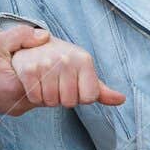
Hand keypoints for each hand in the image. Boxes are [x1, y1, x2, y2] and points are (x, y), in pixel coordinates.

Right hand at [0, 25, 51, 115]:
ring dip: (41, 83)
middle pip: (48, 91)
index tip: (49, 54)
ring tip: (35, 66)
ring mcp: (15, 110)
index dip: (52, 66)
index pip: (50, 80)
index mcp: (16, 88)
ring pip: (41, 97)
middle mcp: (18, 104)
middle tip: (45, 58)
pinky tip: (25, 75)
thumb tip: (45, 36)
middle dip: (49, 75)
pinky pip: (31, 100)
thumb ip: (22, 36)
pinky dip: (32, 88)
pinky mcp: (11, 111)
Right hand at [10, 37, 125, 108]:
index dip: (80, 97)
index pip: (89, 98)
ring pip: (52, 102)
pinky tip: (35, 83)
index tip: (73, 85)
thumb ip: (100, 89)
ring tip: (45, 82)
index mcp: (84, 59)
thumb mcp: (83, 72)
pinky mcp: (28, 69)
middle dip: (62, 98)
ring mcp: (46, 63)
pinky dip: (34, 96)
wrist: (32, 48)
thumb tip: (122, 99)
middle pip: (70, 102)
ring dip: (47, 98)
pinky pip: (36, 98)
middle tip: (56, 83)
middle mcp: (66, 59)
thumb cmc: (62, 64)